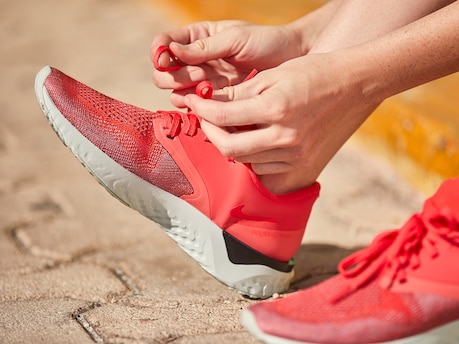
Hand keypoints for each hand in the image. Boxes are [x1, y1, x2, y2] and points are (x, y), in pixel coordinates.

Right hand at [150, 20, 308, 107]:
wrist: (292, 62)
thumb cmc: (267, 42)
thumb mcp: (236, 39)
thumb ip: (205, 47)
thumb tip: (171, 50)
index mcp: (197, 37)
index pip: (164, 44)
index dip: (159, 53)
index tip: (164, 60)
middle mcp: (197, 60)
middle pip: (165, 72)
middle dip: (175, 76)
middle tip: (199, 76)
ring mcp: (205, 80)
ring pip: (178, 91)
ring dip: (186, 92)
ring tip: (207, 88)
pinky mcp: (217, 99)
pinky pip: (197, 106)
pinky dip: (198, 107)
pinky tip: (209, 103)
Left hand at [184, 51, 379, 192]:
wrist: (350, 85)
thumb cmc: (312, 73)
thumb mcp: (273, 74)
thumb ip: (240, 92)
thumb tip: (211, 101)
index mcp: (275, 108)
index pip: (223, 116)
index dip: (202, 109)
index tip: (194, 102)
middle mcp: (284, 136)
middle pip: (229, 148)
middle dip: (210, 132)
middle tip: (205, 118)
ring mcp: (293, 153)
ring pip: (244, 159)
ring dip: (229, 143)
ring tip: (227, 126)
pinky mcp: (300, 161)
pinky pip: (262, 166)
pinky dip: (250, 155)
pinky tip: (251, 138)